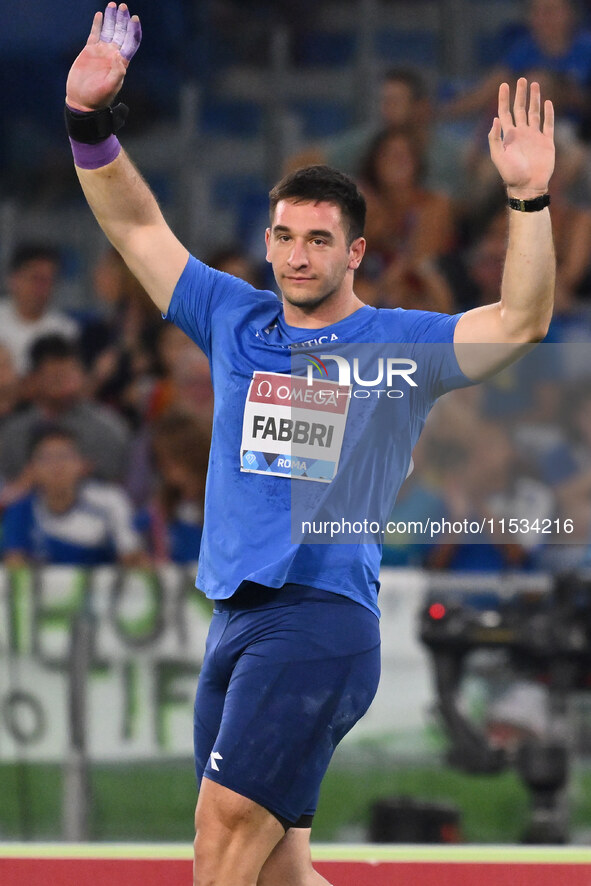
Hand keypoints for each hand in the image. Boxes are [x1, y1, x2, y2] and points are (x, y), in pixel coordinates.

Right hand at [66, 3, 140, 111]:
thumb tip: (120, 56)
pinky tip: (100, 14)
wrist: (82, 101)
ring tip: (113, 5)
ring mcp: (101, 52)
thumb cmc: (98, 98)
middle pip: (120, 33)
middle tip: (123, 6)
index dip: (133, 31)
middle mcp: (113, 55)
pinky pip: (95, 34)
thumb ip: (117, 73)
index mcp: (121, 63)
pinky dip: (98, 24)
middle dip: (122, 19)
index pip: (130, 43)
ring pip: (108, 30)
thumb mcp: (109, 88)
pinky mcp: (89, 51)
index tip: (134, 19)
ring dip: (111, 18)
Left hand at [488, 78, 554, 199]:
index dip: (504, 99)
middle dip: (520, 94)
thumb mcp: (498, 156)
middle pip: (520, 109)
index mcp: (508, 136)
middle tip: (521, 79)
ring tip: (534, 84)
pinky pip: (548, 124)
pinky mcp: (546, 142)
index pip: (505, 112)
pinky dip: (548, 113)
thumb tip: (494, 118)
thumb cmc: (511, 174)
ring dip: (534, 99)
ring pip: (534, 113)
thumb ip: (495, 138)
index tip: (504, 85)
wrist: (528, 187)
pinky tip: (548, 102)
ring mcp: (534, 137)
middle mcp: (521, 133)